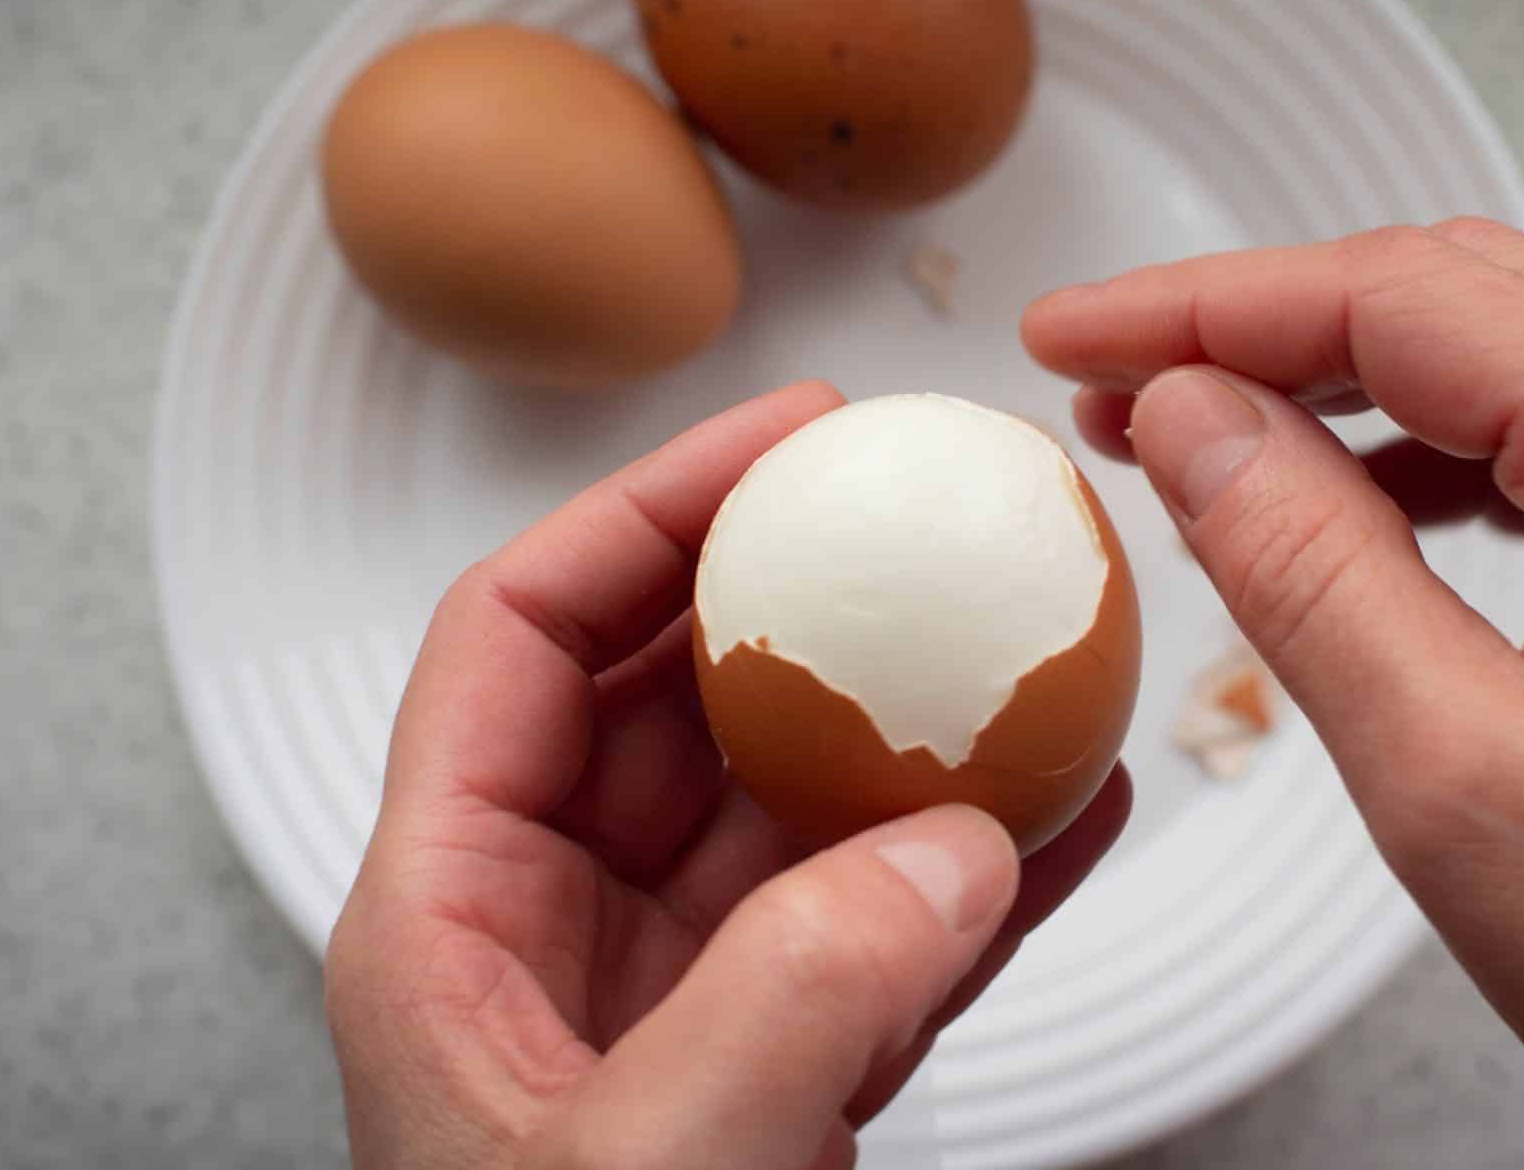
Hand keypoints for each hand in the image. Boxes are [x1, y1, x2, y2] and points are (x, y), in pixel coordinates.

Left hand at [324, 382, 1131, 1169]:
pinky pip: (883, 932)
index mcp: (448, 925)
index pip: (520, 639)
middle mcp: (555, 944)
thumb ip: (789, 999)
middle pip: (671, 698)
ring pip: (794, 808)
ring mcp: (676, 1008)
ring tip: (1026, 642)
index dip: (643, 514)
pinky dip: (979, 870)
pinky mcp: (779, 1078)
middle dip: (803, 599)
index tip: (782, 445)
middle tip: (927, 516)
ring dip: (914, 729)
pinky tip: (1076, 812)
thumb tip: (935, 846)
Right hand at [1026, 221, 1523, 1168]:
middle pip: (1469, 288)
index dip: (1208, 306)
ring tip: (1217, 434)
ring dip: (1364, 366)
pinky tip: (1371, 488)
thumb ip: (1301, 565)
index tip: (1075, 334)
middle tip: (1116, 384)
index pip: (1403, 300)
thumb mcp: (1452, 781)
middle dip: (1272, 326)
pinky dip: (1465, 426)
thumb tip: (1187, 417)